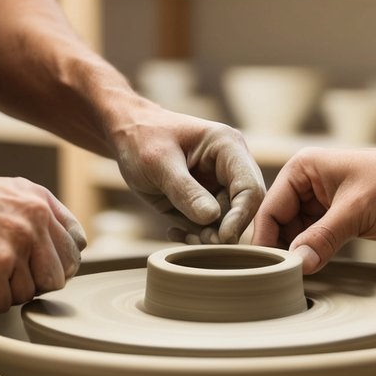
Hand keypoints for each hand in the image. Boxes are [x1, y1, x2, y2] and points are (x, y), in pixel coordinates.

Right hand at [0, 170, 86, 311]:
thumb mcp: (5, 190)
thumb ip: (39, 213)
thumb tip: (72, 240)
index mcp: (39, 202)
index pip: (73, 248)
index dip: (55, 262)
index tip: (36, 265)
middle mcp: (31, 224)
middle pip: (57, 277)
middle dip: (33, 280)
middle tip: (3, 271)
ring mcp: (11, 250)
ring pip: (28, 294)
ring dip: (5, 291)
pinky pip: (2, 306)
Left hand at [111, 102, 265, 243]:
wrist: (126, 136)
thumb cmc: (141, 139)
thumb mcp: (159, 163)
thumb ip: (185, 190)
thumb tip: (212, 218)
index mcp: (228, 146)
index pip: (250, 187)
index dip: (241, 216)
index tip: (222, 237)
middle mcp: (230, 166)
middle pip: (244, 207)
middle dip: (224, 229)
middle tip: (198, 240)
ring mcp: (219, 184)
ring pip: (228, 221)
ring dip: (208, 236)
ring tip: (180, 233)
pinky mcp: (205, 199)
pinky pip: (210, 225)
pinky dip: (196, 234)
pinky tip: (174, 231)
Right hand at [252, 145, 375, 272]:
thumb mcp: (356, 210)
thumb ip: (324, 237)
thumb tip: (297, 265)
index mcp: (301, 169)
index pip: (270, 210)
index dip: (267, 241)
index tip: (269, 271)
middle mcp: (304, 183)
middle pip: (278, 225)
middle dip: (282, 250)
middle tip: (286, 279)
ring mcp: (318, 201)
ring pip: (294, 235)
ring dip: (298, 255)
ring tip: (299, 278)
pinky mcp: (332, 217)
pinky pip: (312, 239)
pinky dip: (312, 255)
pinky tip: (314, 271)